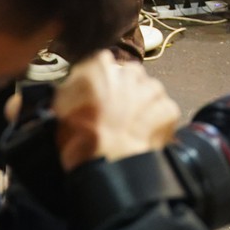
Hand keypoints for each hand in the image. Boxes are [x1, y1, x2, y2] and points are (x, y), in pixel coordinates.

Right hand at [52, 51, 180, 169]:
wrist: (107, 166)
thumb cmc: (79, 140)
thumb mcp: (61, 110)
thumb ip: (73, 91)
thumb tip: (76, 90)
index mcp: (99, 68)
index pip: (103, 63)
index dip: (101, 81)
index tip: (99, 96)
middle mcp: (128, 72)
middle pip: (130, 74)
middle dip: (126, 90)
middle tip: (117, 114)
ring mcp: (152, 89)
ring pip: (150, 90)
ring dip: (143, 104)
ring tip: (133, 127)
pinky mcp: (168, 108)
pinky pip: (164, 110)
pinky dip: (157, 122)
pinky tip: (145, 136)